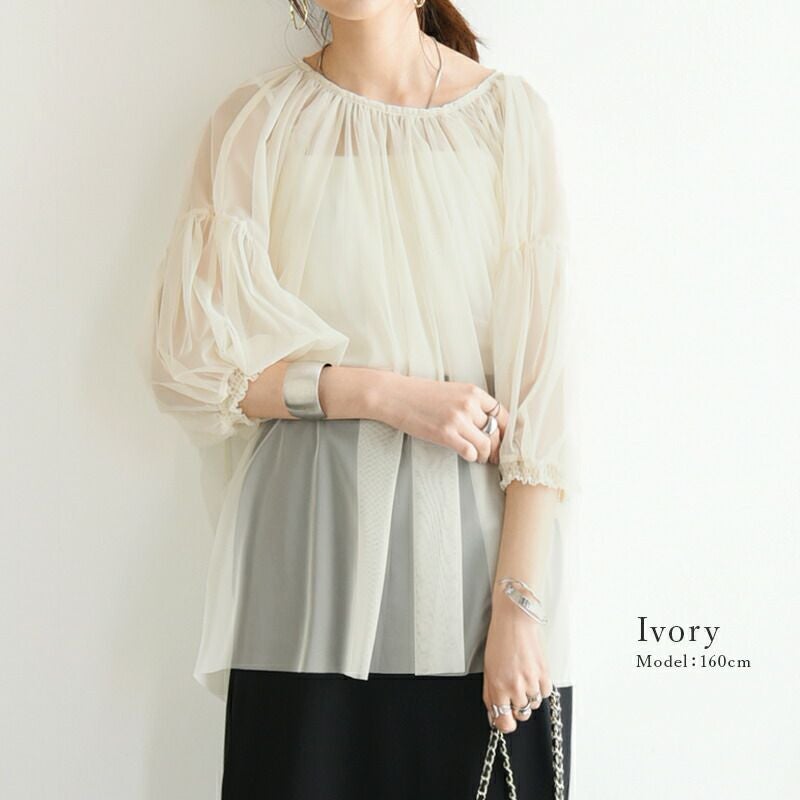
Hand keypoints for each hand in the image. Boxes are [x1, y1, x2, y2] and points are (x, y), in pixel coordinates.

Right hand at [374, 373, 507, 463]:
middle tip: (495, 455)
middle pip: (495, 431)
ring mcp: (457, 419)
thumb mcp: (452, 391)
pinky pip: (470, 451)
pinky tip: (469, 457)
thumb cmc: (420, 394)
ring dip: (486, 455)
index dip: (505, 430)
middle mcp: (469, 404)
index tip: (503, 439)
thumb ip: (470, 403)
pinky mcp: (445, 434)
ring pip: (486, 444)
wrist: (395, 396)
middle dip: (498, 447)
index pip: (501, 413)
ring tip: (481, 458)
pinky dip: (473, 457)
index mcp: (473, 392)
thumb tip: (486, 422)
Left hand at [482, 584, 551, 732]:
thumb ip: (490, 695)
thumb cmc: (499, 641)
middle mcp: (515, 686)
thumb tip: (494, 715)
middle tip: (512, 689)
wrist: (515, 621)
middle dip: (516, 706)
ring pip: (533, 705)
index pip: (505, 722)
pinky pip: (544, 694)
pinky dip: (539, 688)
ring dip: (528, 696)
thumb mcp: (488, 669)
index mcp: (498, 686)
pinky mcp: (545, 674)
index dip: (505, 725)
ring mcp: (532, 681)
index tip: (505, 720)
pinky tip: (531, 674)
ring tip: (521, 676)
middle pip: (521, 715)